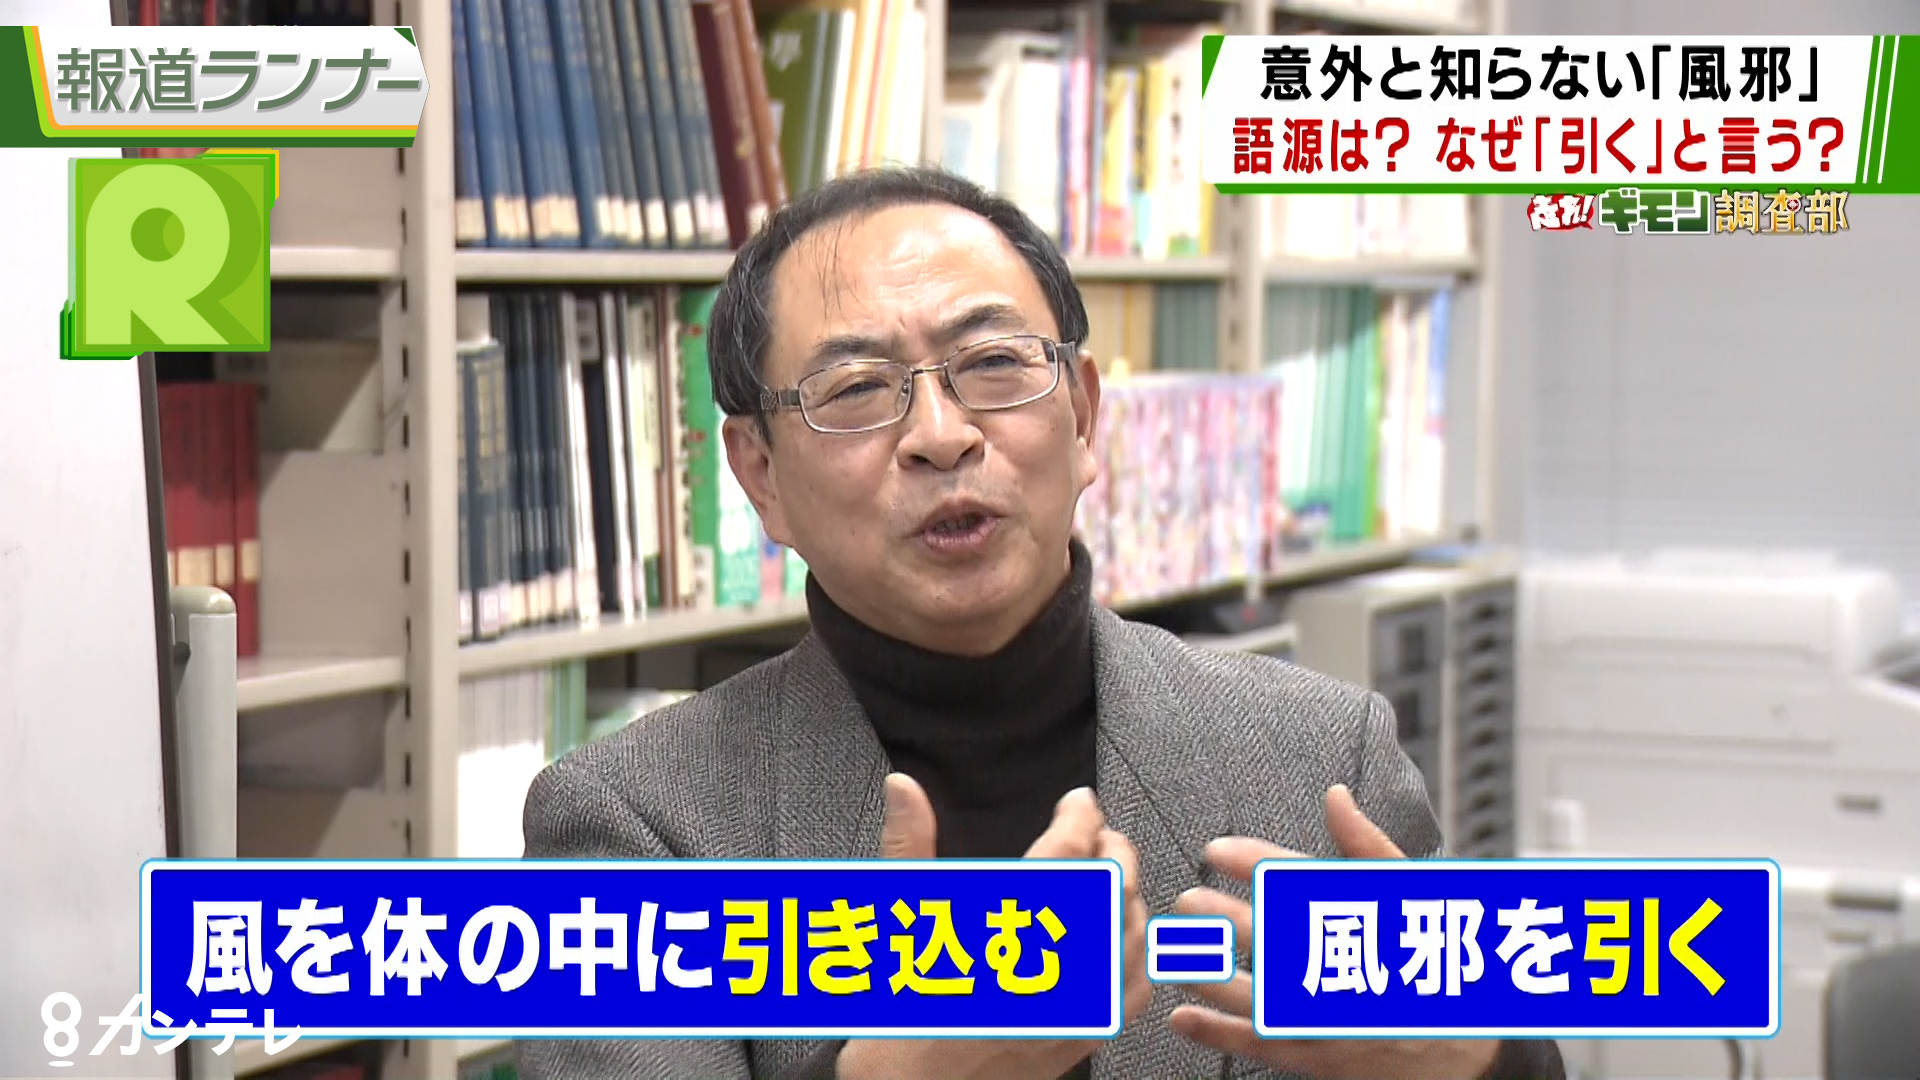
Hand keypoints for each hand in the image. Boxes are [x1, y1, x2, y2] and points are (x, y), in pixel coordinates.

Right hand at [836, 775, 1149, 1079]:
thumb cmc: (893, 1011)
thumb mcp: (894, 916)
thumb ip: (908, 844)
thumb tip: (904, 787)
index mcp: (1000, 931)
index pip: (1068, 855)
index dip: (1082, 817)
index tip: (1079, 803)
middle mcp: (1045, 968)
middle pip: (1111, 889)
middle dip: (1110, 849)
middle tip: (1095, 831)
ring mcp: (1070, 1006)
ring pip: (1131, 935)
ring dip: (1126, 896)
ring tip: (1108, 876)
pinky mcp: (1080, 1037)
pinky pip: (1132, 988)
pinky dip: (1134, 952)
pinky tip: (1118, 938)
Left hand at [1167, 785, 1498, 1079]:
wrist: (1468, 1049)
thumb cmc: (1434, 958)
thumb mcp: (1409, 894)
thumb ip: (1365, 845)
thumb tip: (1335, 796)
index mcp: (1366, 924)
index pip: (1303, 885)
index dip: (1254, 864)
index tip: (1217, 849)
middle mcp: (1346, 970)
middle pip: (1275, 940)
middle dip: (1224, 918)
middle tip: (1189, 899)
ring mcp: (1329, 1018)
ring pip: (1258, 997)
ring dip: (1210, 974)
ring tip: (1176, 950)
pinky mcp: (1317, 1057)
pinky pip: (1261, 1044)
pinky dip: (1218, 1032)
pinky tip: (1184, 1016)